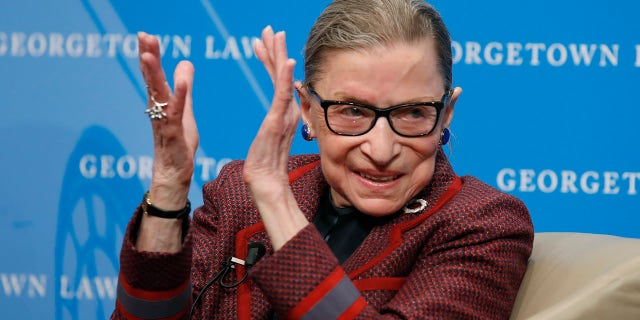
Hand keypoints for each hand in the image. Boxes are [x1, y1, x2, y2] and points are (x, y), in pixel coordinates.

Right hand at [138, 32, 198, 209]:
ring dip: (153, 75)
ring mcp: (163, 122)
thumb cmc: (178, 144)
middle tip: (143, 36)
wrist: (174, 175)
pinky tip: (183, 83)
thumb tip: (186, 62)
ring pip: (157, 95)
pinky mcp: (173, 134)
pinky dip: (179, 98)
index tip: (145, 35)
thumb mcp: (185, 110)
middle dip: (148, 57)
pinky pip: (176, 114)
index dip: (150, 55)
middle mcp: (158, 110)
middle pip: (151, 80)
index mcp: (161, 103)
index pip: (153, 75)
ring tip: (148, 55)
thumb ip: (184, 88)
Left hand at [243, 26, 308, 249]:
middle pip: (281, 75)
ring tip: (274, 34)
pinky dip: (285, 78)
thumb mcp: (267, 140)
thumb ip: (273, 126)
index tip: (264, 41)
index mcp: (284, 113)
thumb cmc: (264, 166)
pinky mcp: (278, 122)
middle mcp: (288, 111)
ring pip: (282, 79)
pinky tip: (286, 62)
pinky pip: (283, 96)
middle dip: (275, 50)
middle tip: (270, 29)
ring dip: (278, 55)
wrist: (265, 184)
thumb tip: (275, 119)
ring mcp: (284, 115)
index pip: (277, 81)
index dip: (271, 60)